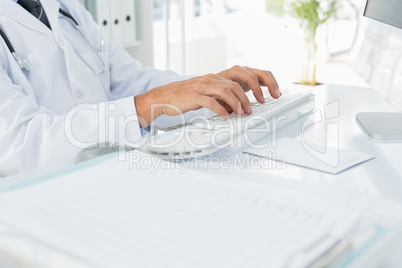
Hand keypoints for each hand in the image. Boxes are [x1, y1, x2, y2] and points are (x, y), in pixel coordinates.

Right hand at [134, 67, 279, 127]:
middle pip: (236, 83)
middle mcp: (211, 79)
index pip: (242, 76)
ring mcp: (202, 86)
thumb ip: (220, 96)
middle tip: (253, 109)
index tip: (268, 94)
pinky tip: (225, 117)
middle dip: (249, 97)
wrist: (163, 97)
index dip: (258, 84)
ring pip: (226, 91)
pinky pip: (211, 102)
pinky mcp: (194, 96)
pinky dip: (221, 110)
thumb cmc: (185, 97)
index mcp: (216, 77)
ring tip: (242, 114)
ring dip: (237, 104)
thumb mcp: (206, 93)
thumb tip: (237, 107)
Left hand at [217, 65, 280, 101]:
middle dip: (270, 85)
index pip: (250, 77)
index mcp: (234, 72)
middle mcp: (243, 70)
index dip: (257, 89)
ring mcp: (248, 73)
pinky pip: (264, 79)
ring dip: (273, 84)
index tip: (261, 101)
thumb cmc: (214, 91)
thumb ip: (226, 103)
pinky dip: (271, 85)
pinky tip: (276, 94)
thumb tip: (232, 112)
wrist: (211, 86)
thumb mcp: (218, 97)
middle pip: (261, 73)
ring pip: (265, 74)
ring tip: (277, 95)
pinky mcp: (251, 78)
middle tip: (274, 96)